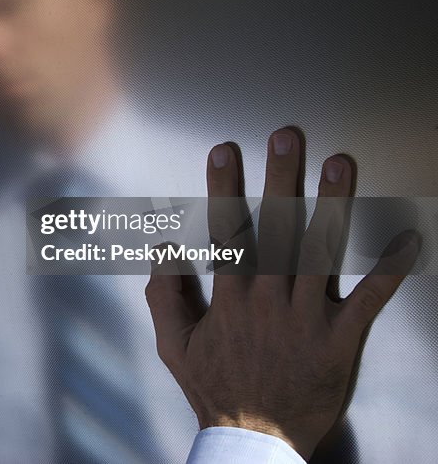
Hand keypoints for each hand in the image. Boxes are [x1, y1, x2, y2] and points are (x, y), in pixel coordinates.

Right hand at [145, 128, 419, 459]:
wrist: (254, 441)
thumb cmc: (215, 390)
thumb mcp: (173, 346)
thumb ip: (163, 295)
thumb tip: (164, 248)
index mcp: (228, 299)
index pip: (227, 232)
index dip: (225, 187)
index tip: (226, 151)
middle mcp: (266, 301)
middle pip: (276, 229)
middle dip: (280, 179)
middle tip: (287, 138)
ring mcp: (304, 319)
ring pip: (319, 253)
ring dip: (331, 206)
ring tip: (339, 165)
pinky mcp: (339, 341)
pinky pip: (368, 302)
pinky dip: (389, 271)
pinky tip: (407, 240)